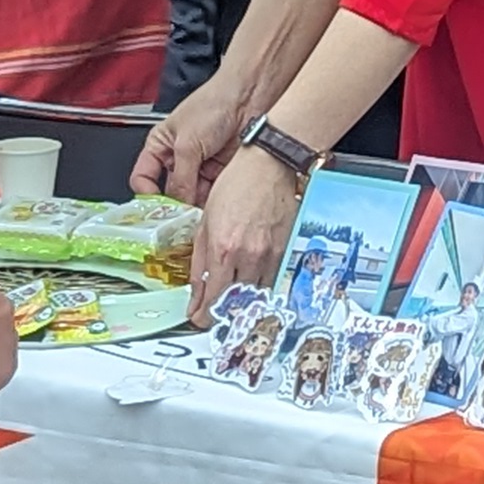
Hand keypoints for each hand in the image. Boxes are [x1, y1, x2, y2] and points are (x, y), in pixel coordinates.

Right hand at [137, 70, 250, 203]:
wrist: (247, 99)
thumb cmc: (213, 104)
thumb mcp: (188, 144)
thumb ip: (181, 178)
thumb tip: (178, 203)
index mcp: (160, 145)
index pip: (142, 178)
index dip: (146, 194)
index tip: (156, 208)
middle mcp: (177, 158)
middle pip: (169, 192)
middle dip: (175, 205)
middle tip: (180, 218)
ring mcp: (199, 167)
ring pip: (191, 197)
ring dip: (195, 206)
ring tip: (198, 214)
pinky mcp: (218, 172)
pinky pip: (211, 194)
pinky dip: (212, 202)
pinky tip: (213, 206)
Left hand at [189, 143, 306, 303]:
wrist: (269, 166)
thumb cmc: (238, 185)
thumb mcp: (206, 221)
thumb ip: (200, 259)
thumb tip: (196, 288)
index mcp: (224, 249)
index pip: (213, 297)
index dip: (204, 314)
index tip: (198, 318)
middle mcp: (249, 256)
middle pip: (236, 302)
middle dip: (222, 311)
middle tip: (214, 312)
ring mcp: (271, 255)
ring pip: (256, 294)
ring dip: (242, 301)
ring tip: (232, 299)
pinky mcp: (286, 251)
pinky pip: (272, 279)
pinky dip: (260, 286)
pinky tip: (252, 282)